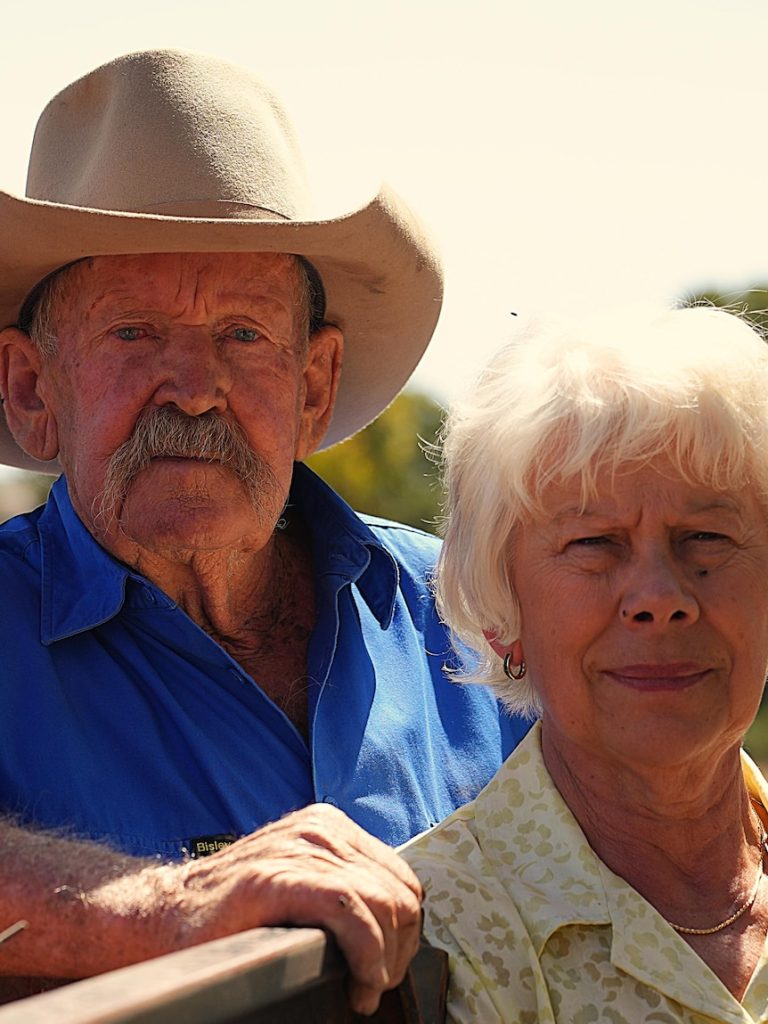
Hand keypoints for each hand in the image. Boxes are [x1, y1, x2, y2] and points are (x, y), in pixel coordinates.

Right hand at [177, 804, 422, 1014]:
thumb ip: (340, 887)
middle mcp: (321, 828)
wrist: (164, 914)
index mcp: (330, 826)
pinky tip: (357, 985)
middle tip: (373, 987)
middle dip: (399, 950)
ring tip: (363, 990)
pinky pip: (352, 911)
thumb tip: (397, 926)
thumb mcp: (297, 881)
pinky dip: (368, 956)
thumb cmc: (233, 913)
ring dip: (385, 961)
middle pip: (399, 894)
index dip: (404, 931)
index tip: (385, 969)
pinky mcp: (281, 876)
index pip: (400, 878)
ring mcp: (302, 847)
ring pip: (383, 904)